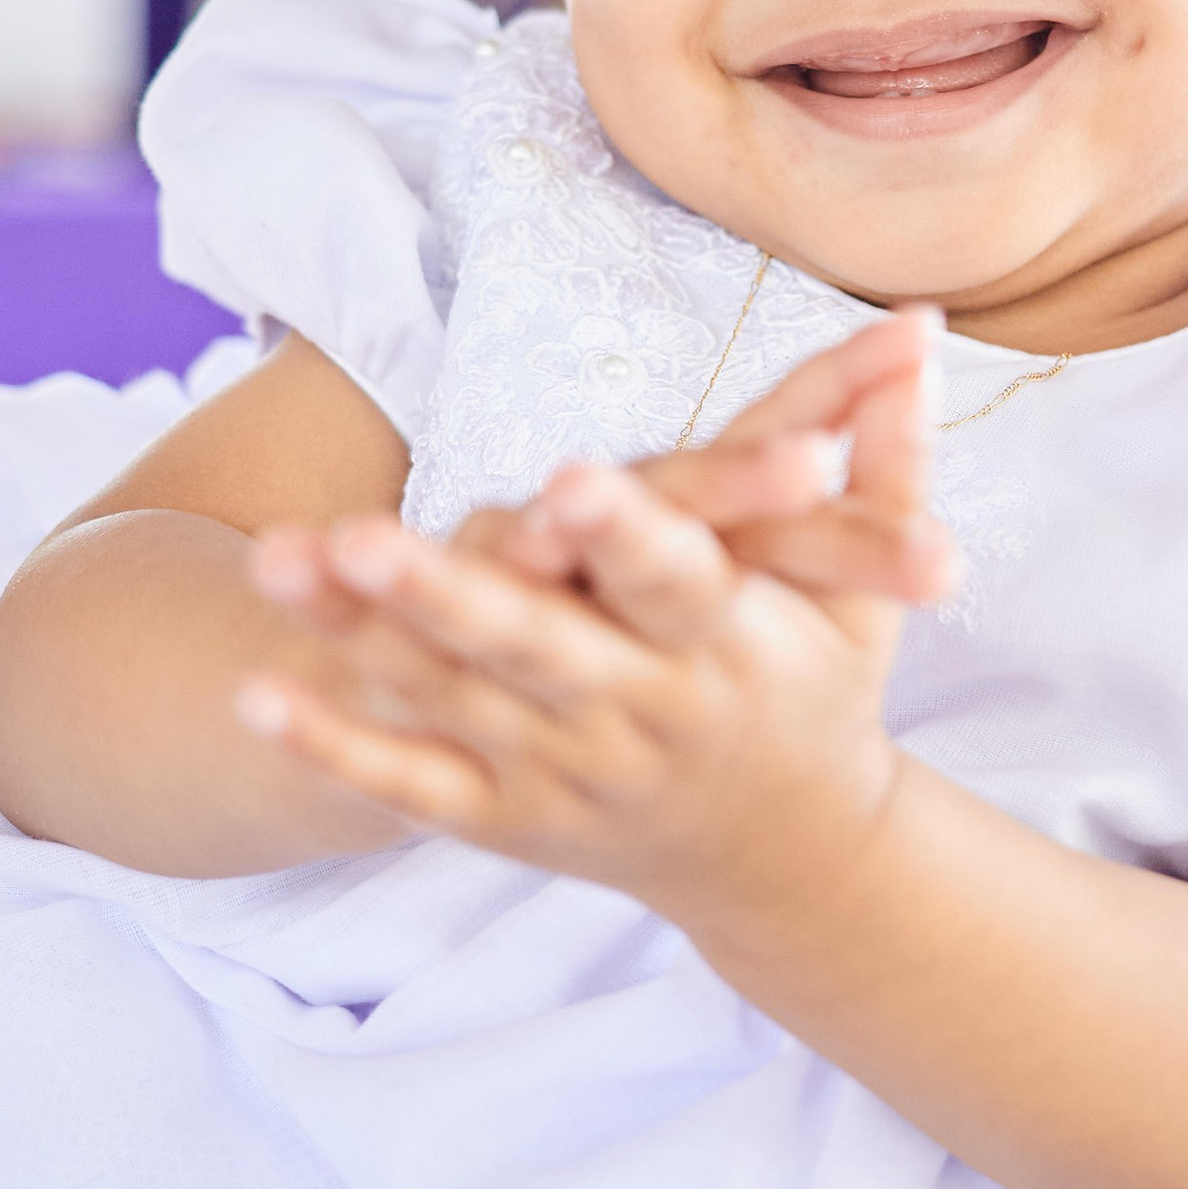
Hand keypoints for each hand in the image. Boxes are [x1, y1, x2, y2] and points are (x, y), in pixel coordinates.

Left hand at [239, 317, 948, 926]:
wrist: (789, 861)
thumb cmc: (822, 690)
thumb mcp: (867, 591)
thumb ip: (883, 458)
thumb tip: (927, 327)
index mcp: (736, 650)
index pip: (677, 583)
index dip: (625, 534)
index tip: (567, 479)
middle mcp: (649, 717)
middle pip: (539, 650)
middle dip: (452, 594)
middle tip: (365, 534)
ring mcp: (572, 775)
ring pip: (457, 704)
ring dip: (363, 640)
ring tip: (276, 565)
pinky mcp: (515, 821)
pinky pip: (417, 786)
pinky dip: (339, 749)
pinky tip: (260, 695)